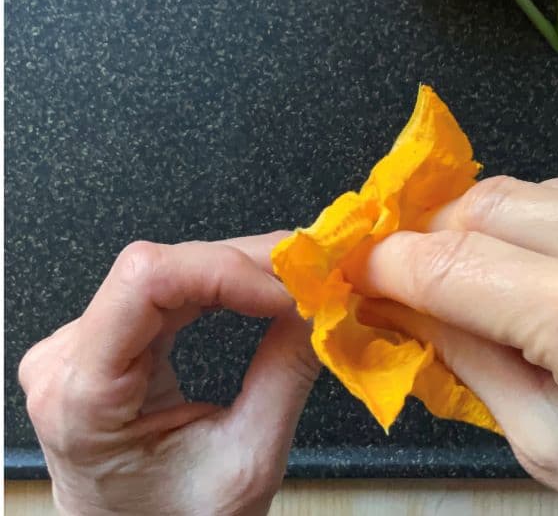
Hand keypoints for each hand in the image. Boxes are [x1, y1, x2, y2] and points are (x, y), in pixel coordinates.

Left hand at [18, 232, 320, 514]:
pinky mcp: (102, 342)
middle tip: (319, 275)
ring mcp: (79, 348)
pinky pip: (165, 289)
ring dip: (242, 269)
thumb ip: (284, 376)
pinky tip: (265, 291)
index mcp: (86, 397)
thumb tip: (322, 304)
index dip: (227, 269)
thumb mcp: (248, 461)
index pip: (147, 282)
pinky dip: (224, 284)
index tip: (292, 291)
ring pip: (168, 270)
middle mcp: (67, 361)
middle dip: (249, 265)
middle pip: (161, 269)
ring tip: (301, 283)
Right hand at [356, 175, 557, 510]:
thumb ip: (469, 362)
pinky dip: (533, 221)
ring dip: (480, 227)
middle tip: (396, 278)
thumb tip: (398, 304)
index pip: (465, 266)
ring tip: (461, 281)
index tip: (354, 273)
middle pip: (491, 207)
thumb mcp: (548, 446)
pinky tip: (523, 267)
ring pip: (532, 189)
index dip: (392, 265)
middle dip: (428, 237)